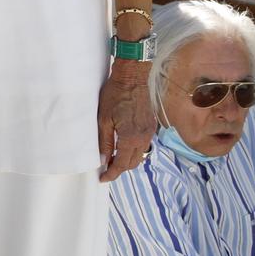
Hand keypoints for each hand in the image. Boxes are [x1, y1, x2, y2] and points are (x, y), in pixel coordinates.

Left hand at [97, 61, 154, 181]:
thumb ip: (105, 142)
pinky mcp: (151, 125)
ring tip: (114, 159)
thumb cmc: (116, 95)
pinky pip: (144, 145)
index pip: (121, 164)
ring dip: (128, 160)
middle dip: (120, 169)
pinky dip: (135, 150)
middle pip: (133, 163)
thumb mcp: (104, 119)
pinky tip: (125, 147)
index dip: (112, 173)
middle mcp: (143, 138)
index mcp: (131, 138)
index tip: (103, 178)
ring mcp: (149, 132)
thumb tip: (103, 159)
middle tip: (106, 169)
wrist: (134, 77)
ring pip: (140, 155)